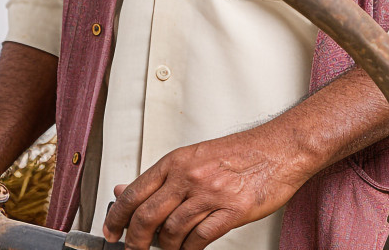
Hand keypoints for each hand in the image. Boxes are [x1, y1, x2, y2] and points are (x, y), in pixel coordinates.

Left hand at [102, 128, 309, 249]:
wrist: (278, 149)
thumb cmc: (240, 153)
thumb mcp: (194, 157)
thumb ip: (161, 177)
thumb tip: (125, 188)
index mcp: (177, 160)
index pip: (136, 191)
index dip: (117, 216)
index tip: (110, 231)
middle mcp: (189, 176)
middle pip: (148, 216)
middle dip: (135, 241)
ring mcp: (210, 194)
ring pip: (172, 231)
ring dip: (165, 248)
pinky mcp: (231, 211)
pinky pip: (199, 239)